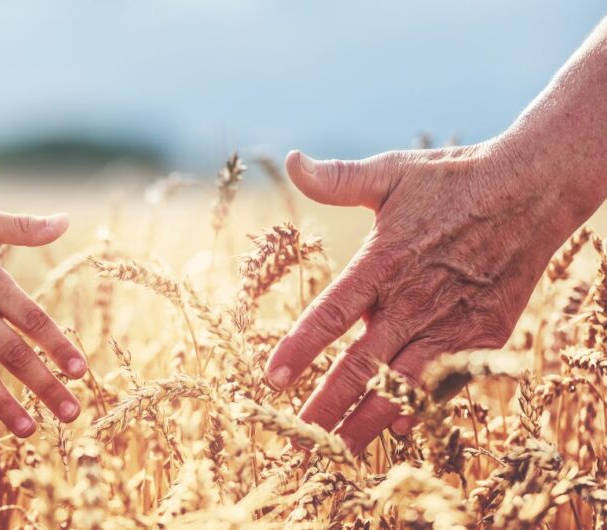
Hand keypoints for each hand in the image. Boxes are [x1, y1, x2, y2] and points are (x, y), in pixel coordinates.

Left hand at [264, 138, 592, 453]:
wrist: (532, 191)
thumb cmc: (452, 181)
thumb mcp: (392, 172)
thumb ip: (339, 179)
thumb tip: (293, 161)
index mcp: (384, 262)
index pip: (330, 314)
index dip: (299, 350)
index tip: (270, 379)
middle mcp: (414, 300)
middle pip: (361, 366)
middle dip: (325, 408)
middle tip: (295, 441)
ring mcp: (452, 323)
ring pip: (403, 386)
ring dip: (367, 422)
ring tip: (337, 454)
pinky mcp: (483, 336)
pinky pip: (447, 382)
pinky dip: (422, 408)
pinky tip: (398, 430)